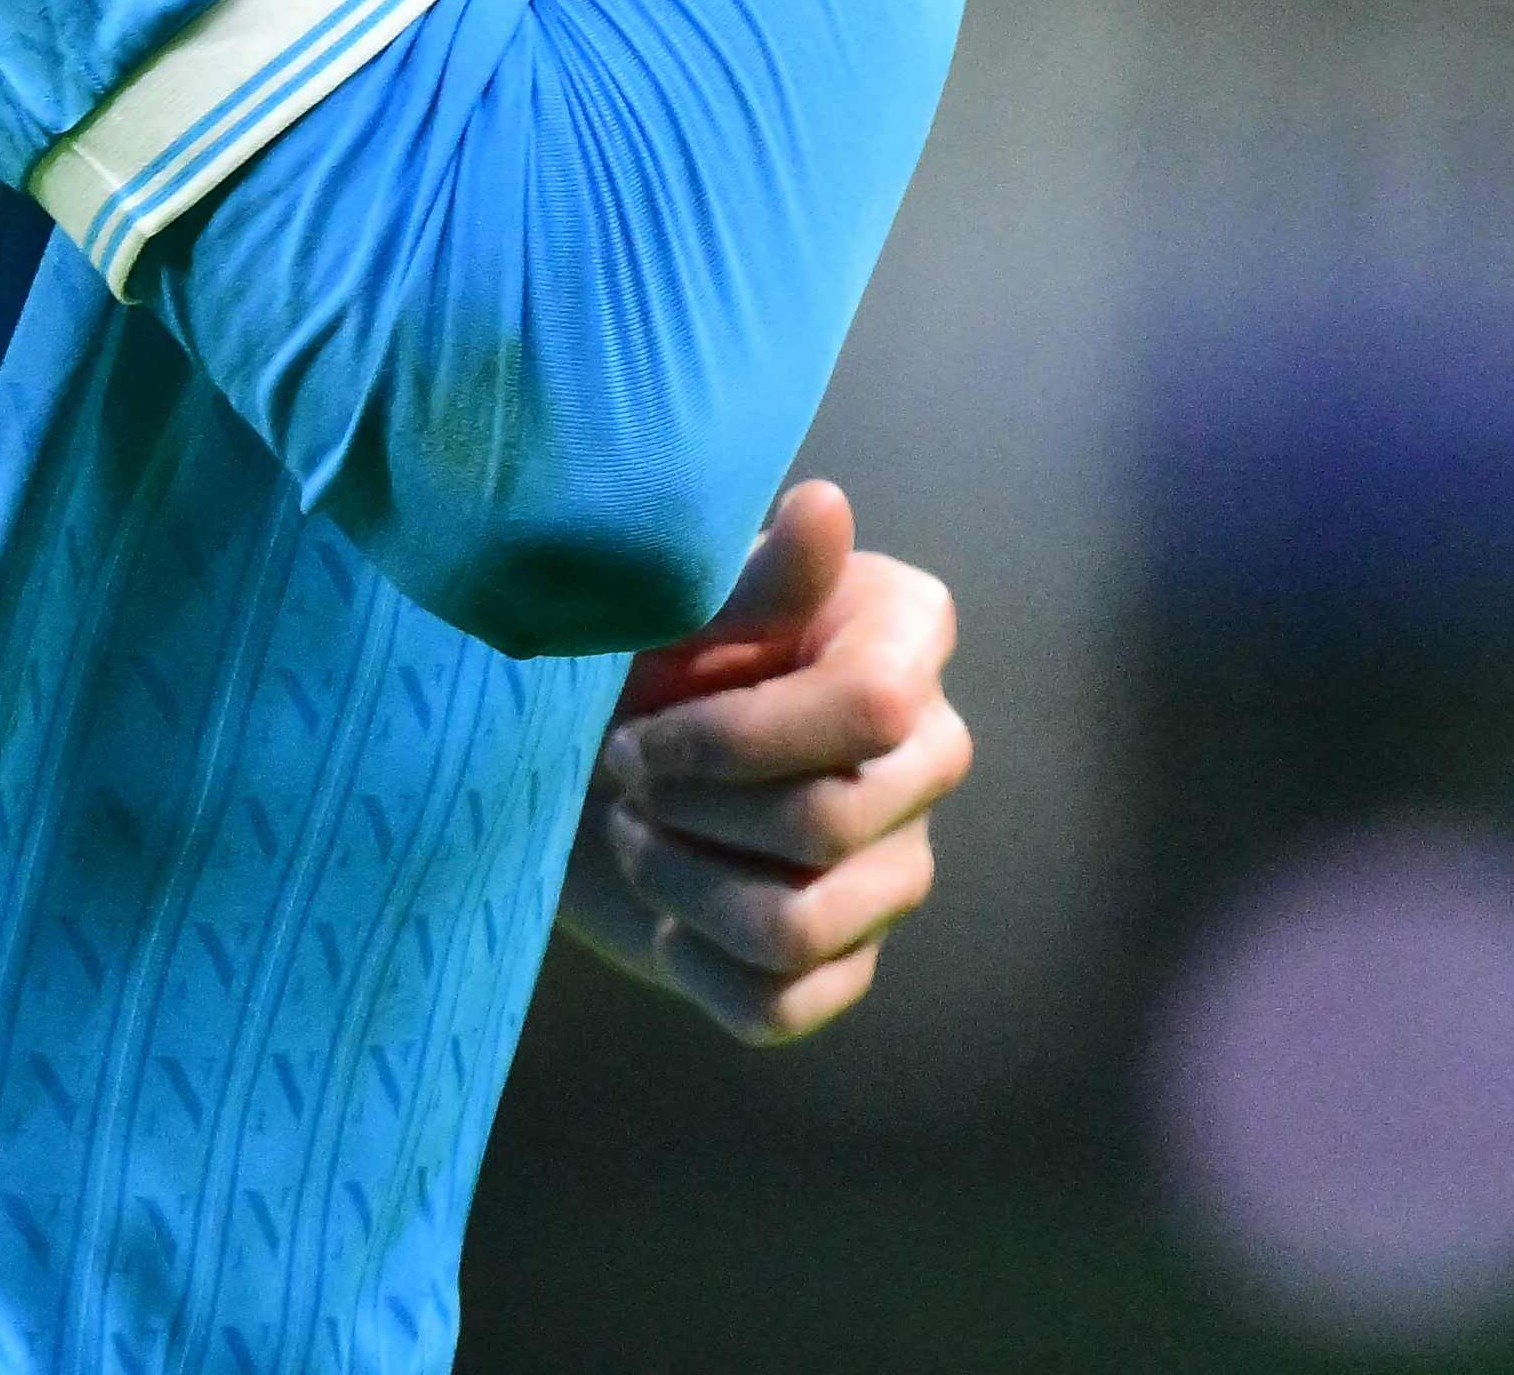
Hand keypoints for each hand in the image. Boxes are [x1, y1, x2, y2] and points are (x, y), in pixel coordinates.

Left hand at [553, 479, 970, 1046]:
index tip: (641, 724)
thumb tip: (822, 508)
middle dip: (689, 806)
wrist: (587, 753)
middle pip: (828, 821)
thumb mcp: (680, 606)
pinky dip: (695, 963)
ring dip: (679, 884)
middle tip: (623, 774)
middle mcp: (926, 756)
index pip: (874, 708)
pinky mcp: (844, 962)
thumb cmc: (644, 652)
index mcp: (906, 643)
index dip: (738, 734)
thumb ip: (755, 577)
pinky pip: (783, 1005)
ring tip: (633, 834)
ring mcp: (893, 868)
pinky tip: (661, 915)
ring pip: (798, 925)